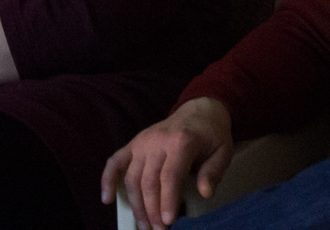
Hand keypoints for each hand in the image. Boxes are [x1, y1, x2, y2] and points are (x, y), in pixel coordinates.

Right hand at [101, 97, 233, 229]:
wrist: (199, 111)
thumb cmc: (211, 134)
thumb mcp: (222, 151)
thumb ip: (213, 172)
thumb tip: (205, 192)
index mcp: (181, 142)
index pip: (170, 175)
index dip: (167, 200)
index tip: (168, 221)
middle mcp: (157, 141)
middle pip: (148, 180)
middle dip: (152, 209)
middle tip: (159, 229)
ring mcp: (142, 142)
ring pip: (132, 177)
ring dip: (136, 204)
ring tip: (144, 224)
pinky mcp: (134, 144)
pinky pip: (115, 161)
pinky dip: (108, 179)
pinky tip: (107, 198)